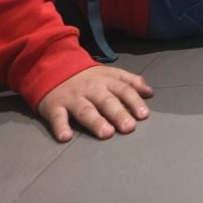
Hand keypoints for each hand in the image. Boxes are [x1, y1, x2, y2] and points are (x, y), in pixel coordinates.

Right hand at [37, 65, 153, 142]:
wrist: (53, 65)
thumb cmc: (86, 75)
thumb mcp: (109, 73)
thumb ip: (130, 81)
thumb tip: (150, 92)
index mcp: (106, 80)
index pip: (123, 90)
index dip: (134, 101)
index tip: (143, 115)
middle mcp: (91, 89)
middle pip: (106, 101)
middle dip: (118, 113)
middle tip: (129, 127)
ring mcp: (72, 97)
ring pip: (85, 110)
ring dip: (95, 121)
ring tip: (106, 133)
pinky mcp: (54, 106)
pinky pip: (57, 117)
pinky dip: (60, 127)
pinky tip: (65, 137)